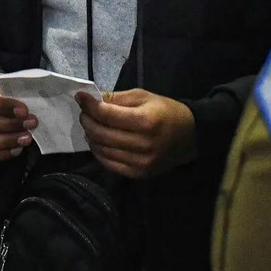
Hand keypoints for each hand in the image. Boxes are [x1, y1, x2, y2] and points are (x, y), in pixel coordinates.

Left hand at [76, 89, 196, 179]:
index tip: (80, 97)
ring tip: (90, 126)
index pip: (107, 114)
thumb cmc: (166, 111)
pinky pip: (110, 164)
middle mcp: (142, 144)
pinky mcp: (139, 174)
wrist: (191, 136)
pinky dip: (99, 152)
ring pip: (102, 150)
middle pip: (101, 133)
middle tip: (84, 112)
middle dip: (87, 121)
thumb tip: (92, 99)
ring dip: (90, 136)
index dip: (89, 105)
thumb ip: (117, 98)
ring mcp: (141, 162)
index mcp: (145, 121)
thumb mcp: (144, 96)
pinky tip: (98, 142)